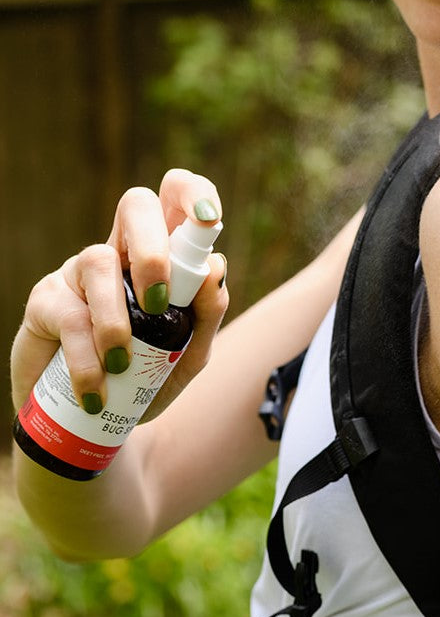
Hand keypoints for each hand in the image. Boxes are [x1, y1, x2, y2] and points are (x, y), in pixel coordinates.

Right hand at [11, 169, 228, 421]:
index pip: (175, 200)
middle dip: (153, 250)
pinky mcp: (46, 300)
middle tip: (161, 303)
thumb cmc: (147, 378)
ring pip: (98, 260)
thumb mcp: (191, 353)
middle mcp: (121, 253)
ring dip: (116, 319)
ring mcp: (81, 271)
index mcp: (163, 257)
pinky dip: (88, 359)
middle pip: (135, 205)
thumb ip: (208, 314)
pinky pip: (70, 316)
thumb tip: (216, 268)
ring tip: (122, 365)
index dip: (193, 193)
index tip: (210, 219)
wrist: (96, 422)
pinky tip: (96, 388)